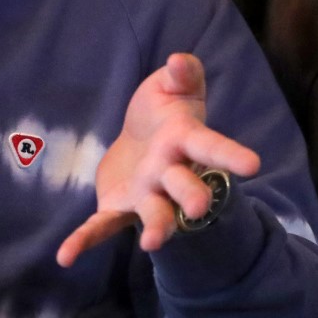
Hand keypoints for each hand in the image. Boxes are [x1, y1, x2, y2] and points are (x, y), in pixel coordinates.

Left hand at [56, 53, 261, 267]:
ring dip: (156, 227)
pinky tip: (65, 257)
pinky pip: (101, 226)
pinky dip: (84, 240)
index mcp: (185, 141)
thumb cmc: (163, 111)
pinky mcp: (119, 208)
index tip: (252, 164)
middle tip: (198, 209)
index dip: (230, 155)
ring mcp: (147, 195)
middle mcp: (170, 174)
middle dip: (192, 197)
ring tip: (152, 244)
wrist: (139, 140)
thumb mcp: (172, 88)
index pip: (211, 146)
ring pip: (156, 213)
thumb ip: (181, 75)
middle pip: (186, 187)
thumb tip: (178, 60)